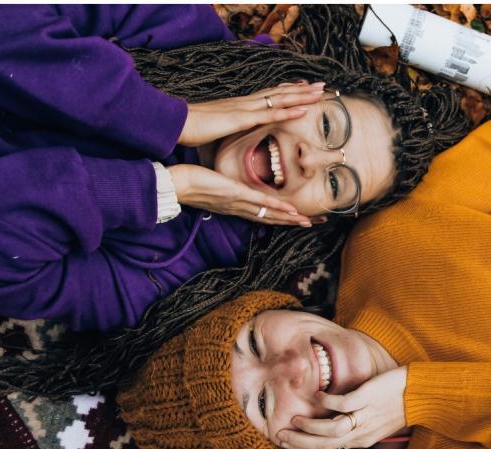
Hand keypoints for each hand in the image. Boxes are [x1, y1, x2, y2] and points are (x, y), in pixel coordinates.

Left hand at [167, 164, 315, 226]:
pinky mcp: (236, 194)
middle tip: (314, 223)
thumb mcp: (213, 187)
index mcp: (235, 207)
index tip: (299, 219)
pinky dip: (277, 208)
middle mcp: (240, 209)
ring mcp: (239, 203)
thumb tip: (231, 186)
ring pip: (269, 213)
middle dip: (293, 222)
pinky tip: (291, 210)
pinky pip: (260, 202)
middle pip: (271, 219)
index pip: (263, 215)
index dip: (282, 219)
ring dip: (290, 219)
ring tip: (308, 221)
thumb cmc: (191, 183)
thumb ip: (226, 189)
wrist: (176, 185)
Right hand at [177, 81, 325, 146]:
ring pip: (278, 100)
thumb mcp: (215, 128)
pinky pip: (268, 115)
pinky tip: (301, 110)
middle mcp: (245, 103)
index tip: (304, 88)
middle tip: (322, 86)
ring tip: (320, 93)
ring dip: (300, 96)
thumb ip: (226, 128)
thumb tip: (229, 131)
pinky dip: (286, 112)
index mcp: (240, 106)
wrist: (175, 123)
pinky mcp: (240, 119)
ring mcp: (243, 109)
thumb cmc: (191, 127)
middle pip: (278, 93)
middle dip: (301, 89)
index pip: (268, 96)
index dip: (287, 91)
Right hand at [277, 367, 407, 448]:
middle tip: (281, 436)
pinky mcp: (368, 398)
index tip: (287, 442)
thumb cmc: (398, 404)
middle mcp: (362, 432)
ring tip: (294, 420)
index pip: (330, 447)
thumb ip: (355, 423)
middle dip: (301, 442)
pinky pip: (342, 404)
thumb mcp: (376, 421)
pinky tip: (316, 396)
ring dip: (310, 426)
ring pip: (332, 429)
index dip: (307, 446)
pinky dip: (326, 403)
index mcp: (362, 439)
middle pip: (326, 443)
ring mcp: (365, 416)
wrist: (423, 393)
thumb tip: (333, 420)